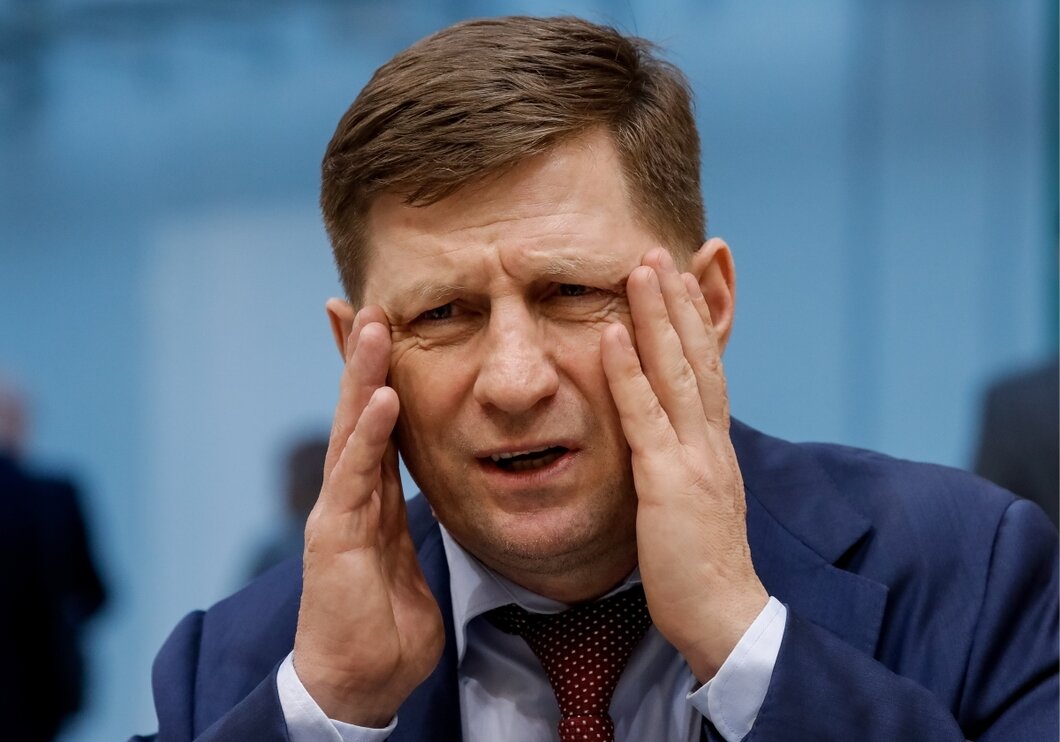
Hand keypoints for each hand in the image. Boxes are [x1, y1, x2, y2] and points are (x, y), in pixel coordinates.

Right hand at [293, 305, 443, 725]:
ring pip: (351, 430)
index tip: (379, 325)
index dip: (375, 374)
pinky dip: (368, 435)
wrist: (358, 682)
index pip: (375, 421)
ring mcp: (338, 511)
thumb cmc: (384, 623)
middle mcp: (349, 493)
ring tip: (372, 326)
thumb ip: (409, 516)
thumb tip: (430, 489)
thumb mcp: (407, 556)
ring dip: (362, 375)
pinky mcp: (334, 538)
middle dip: (360, 357)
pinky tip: (382, 398)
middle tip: (366, 301)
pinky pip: (357, 478)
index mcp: (371, 495)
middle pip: (355, 411)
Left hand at [600, 248, 767, 681]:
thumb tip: (664, 445)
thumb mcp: (698, 504)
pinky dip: (629, 371)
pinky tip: (613, 333)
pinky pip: (645, 416)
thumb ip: (685, 466)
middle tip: (661, 251)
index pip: (709, 371)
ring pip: (677, 372)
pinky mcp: (668, 482)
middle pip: (698, 357)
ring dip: (658, 317)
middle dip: (679, 302)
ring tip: (640, 268)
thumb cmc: (703, 567)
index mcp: (717, 448)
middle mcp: (712, 442)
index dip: (694, 323)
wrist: (726, 616)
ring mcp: (693, 458)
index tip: (679, 282)